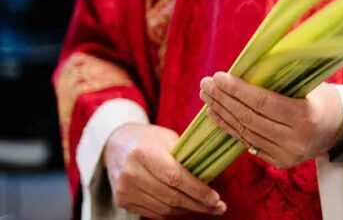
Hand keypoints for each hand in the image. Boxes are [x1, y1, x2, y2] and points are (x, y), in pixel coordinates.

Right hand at [104, 123, 226, 218]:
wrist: (116, 144)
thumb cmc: (148, 139)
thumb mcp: (168, 138)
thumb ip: (186, 157)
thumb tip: (211, 176)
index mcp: (143, 152)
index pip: (175, 177)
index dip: (197, 190)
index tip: (216, 198)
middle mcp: (131, 173)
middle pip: (171, 197)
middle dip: (198, 205)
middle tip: (218, 207)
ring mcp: (125, 189)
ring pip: (164, 209)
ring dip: (188, 211)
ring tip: (206, 208)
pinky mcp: (122, 201)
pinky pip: (154, 213)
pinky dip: (173, 213)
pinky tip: (187, 208)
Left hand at [200, 72, 342, 169]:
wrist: (339, 129)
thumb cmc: (322, 98)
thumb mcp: (309, 84)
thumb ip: (281, 78)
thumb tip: (246, 64)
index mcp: (305, 117)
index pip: (263, 103)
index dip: (238, 90)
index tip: (218, 76)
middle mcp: (295, 140)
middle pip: (250, 118)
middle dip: (224, 100)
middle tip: (206, 83)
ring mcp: (287, 155)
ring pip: (245, 132)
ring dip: (222, 113)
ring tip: (207, 96)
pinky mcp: (279, 162)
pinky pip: (248, 143)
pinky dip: (229, 127)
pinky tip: (216, 113)